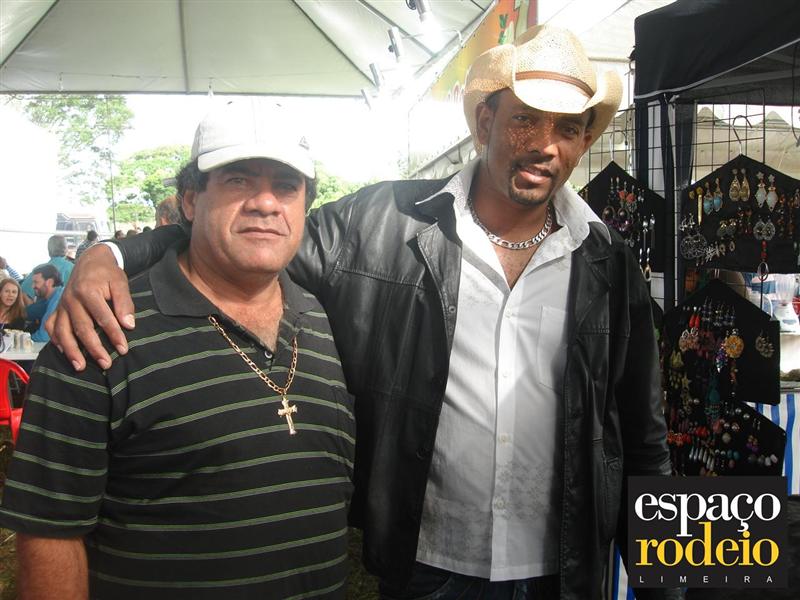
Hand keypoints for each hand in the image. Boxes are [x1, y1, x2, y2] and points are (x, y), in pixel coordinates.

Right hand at [48, 244, 134, 370]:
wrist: (90, 261)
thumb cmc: (107, 273)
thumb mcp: (120, 282)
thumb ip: (125, 302)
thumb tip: (129, 324)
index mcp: (88, 291)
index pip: (103, 317)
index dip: (114, 334)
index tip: (123, 349)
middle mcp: (71, 300)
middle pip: (82, 328)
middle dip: (94, 348)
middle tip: (106, 364)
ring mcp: (62, 305)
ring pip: (63, 331)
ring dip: (71, 351)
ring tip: (81, 367)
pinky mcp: (57, 309)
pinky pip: (51, 327)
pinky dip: (55, 340)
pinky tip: (64, 352)